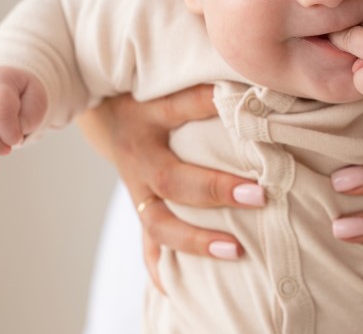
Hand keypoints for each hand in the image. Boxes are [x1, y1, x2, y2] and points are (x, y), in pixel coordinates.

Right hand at [77, 85, 264, 292]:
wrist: (103, 112)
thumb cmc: (149, 88)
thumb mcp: (166, 76)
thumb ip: (204, 77)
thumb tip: (253, 73)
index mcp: (148, 113)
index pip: (181, 106)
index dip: (209, 105)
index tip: (246, 111)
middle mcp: (139, 153)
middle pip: (171, 177)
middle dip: (215, 189)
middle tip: (259, 195)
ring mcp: (136, 187)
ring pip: (159, 222)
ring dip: (196, 240)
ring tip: (235, 249)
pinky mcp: (140, 208)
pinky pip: (147, 243)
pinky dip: (161, 268)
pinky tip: (177, 289)